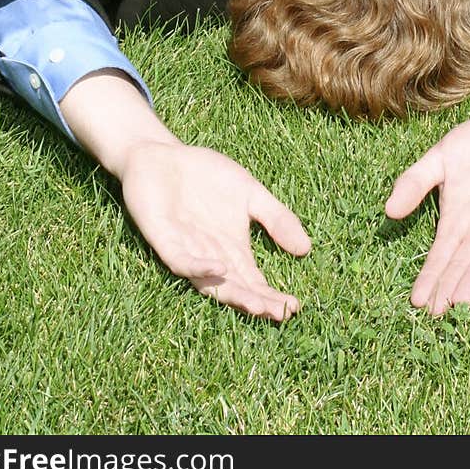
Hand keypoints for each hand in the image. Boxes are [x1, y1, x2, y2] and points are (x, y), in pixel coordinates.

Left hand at [119, 139, 310, 320]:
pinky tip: (220, 268)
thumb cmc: (205, 175)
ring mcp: (187, 250)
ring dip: (232, 295)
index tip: (296, 306)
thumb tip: (306, 249)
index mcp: (231, 250)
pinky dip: (199, 267)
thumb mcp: (250, 193)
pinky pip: (181, 261)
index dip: (272, 296)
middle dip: (257, 302)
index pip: (254, 282)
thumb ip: (276, 218)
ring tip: (256, 305)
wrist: (163, 155)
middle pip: (235, 289)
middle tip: (280, 313)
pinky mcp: (164, 240)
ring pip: (209, 283)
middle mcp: (210, 257)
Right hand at [385, 54, 469, 314]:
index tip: (417, 301)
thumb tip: (389, 212)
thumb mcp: (441, 156)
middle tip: (436, 315)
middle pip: (463, 262)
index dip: (431, 276)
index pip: (443, 253)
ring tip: (460, 305)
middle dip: (450, 287)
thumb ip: (416, 182)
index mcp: (459, 216)